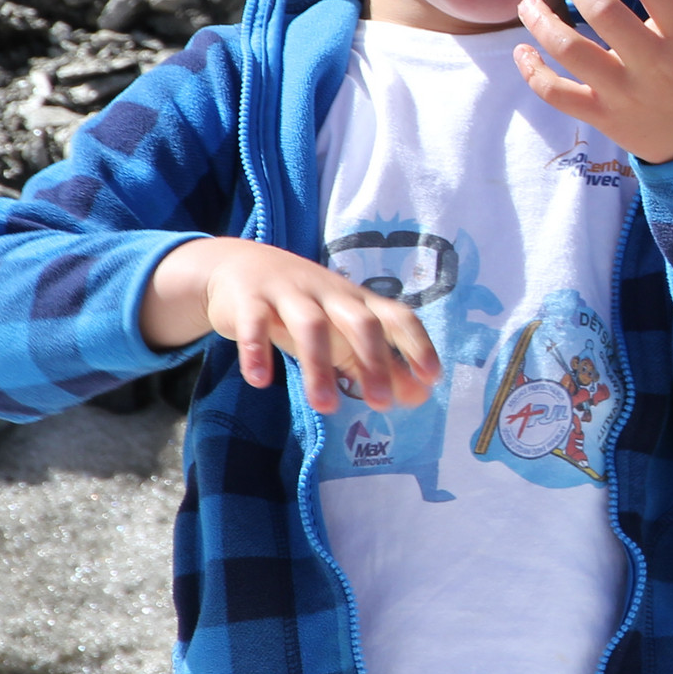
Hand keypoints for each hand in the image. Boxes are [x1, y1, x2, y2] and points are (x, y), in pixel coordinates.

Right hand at [141, 236, 439, 414]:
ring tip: (326, 407)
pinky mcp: (250, 299)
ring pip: (311, 326)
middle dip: (374, 361)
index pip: (397, 316)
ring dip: (319, 367)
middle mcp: (330, 294)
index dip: (418, 344)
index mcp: (357, 301)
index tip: (432, 377)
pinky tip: (260, 380)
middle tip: (382, 403)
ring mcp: (290, 293)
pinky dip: (256, 351)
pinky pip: (254, 324)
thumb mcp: (341, 333)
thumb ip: (376, 364)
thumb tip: (420, 397)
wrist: (240, 266)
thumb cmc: (305, 307)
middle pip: (360, 321)